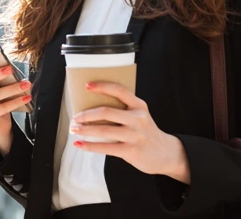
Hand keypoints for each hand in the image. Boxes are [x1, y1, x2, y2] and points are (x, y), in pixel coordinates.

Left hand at [69, 81, 189, 183]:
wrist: (166, 154)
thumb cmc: (145, 132)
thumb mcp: (139, 116)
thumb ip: (123, 111)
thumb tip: (91, 108)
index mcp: (139, 106)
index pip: (119, 91)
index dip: (102, 87)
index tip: (87, 86)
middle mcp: (138, 118)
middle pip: (107, 112)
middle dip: (87, 114)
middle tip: (75, 117)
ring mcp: (135, 135)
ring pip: (104, 130)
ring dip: (85, 130)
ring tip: (74, 129)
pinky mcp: (131, 151)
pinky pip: (106, 148)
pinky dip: (90, 146)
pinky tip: (79, 144)